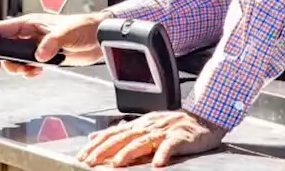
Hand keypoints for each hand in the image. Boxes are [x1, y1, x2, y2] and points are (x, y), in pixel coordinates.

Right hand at [0, 12, 107, 77]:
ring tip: (27, 70)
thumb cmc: (85, 27)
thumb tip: (39, 56)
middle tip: (6, 67)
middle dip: (3, 58)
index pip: (2, 28)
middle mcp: (31, 34)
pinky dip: (28, 71)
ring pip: (15, 58)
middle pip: (5, 46)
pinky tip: (36, 72)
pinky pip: (28, 65)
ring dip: (17, 67)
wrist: (99, 37)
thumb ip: (51, 43)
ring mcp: (37, 45)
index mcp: (31, 23)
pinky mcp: (45, 56)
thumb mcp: (67, 32)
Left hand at [77, 110, 225, 167]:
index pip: (112, 133)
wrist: (204, 119)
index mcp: (139, 124)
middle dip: (104, 150)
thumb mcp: (144, 125)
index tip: (81, 157)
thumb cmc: (173, 126)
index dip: (96, 145)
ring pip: (143, 141)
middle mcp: (149, 125)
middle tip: (89, 162)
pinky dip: (163, 154)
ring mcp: (165, 130)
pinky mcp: (181, 136)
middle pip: (123, 137)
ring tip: (116, 164)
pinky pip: (171, 145)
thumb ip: (121, 132)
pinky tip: (157, 165)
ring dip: (128, 153)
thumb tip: (95, 136)